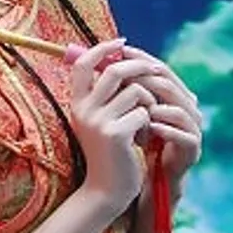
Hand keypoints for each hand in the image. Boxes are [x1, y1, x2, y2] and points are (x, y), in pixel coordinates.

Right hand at [69, 39, 163, 213]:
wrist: (106, 190)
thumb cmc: (108, 153)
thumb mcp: (99, 121)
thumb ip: (104, 95)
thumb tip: (119, 61)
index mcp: (77, 103)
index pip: (82, 64)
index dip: (101, 49)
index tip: (121, 42)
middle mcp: (83, 109)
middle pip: (113, 70)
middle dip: (138, 67)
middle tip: (156, 70)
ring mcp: (98, 121)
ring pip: (135, 91)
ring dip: (149, 103)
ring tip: (146, 121)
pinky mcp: (115, 134)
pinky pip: (143, 112)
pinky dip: (150, 123)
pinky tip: (144, 139)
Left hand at [122, 45, 203, 185]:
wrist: (149, 173)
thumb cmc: (137, 135)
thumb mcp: (130, 108)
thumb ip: (124, 86)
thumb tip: (99, 58)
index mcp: (175, 94)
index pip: (161, 68)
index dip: (142, 58)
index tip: (121, 49)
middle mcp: (188, 106)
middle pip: (169, 84)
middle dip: (145, 77)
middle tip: (123, 74)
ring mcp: (194, 127)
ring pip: (177, 108)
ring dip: (154, 104)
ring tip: (134, 102)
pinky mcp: (193, 147)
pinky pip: (183, 134)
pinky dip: (165, 129)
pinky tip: (149, 128)